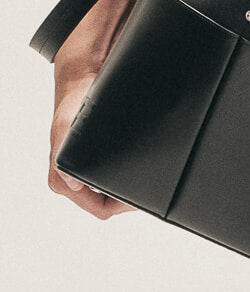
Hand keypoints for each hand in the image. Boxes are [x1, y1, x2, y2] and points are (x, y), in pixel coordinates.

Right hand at [49, 72, 135, 218]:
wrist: (81, 82)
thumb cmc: (73, 103)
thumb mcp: (65, 127)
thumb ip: (62, 157)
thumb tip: (71, 182)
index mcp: (62, 180)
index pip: (100, 209)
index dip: (121, 207)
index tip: (138, 196)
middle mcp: (71, 182)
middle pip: (108, 206)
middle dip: (126, 200)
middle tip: (145, 185)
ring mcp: (82, 177)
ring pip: (112, 197)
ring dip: (126, 189)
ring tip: (140, 174)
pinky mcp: (92, 168)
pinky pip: (113, 184)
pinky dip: (125, 178)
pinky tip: (134, 167)